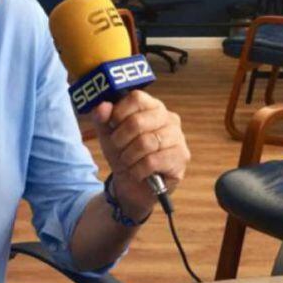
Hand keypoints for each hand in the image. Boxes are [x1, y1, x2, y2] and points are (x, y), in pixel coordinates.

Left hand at [90, 91, 189, 215]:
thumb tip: (103, 106)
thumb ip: (102, 117)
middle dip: (120, 140)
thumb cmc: (124, 153)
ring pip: (145, 143)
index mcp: (153, 107)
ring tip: (127, 162)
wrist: (133, 185)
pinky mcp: (181, 158)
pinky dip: (137, 170)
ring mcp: (178, 137)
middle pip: (138, 122)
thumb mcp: (107, 134)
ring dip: (128, 157)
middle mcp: (169, 118)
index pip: (136, 98)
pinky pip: (152, 162)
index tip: (112, 126)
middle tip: (117, 149)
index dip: (119, 113)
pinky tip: (137, 173)